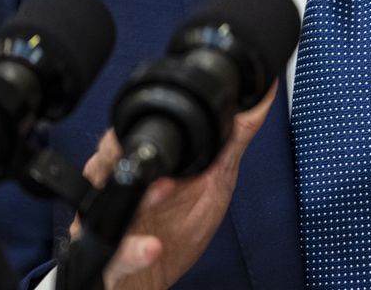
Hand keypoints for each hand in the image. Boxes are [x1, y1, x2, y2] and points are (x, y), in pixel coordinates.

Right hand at [74, 82, 277, 289]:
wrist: (153, 281)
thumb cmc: (176, 232)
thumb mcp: (215, 183)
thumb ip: (234, 140)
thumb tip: (261, 99)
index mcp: (144, 168)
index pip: (129, 135)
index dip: (136, 126)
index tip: (157, 121)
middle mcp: (122, 190)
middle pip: (109, 163)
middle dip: (128, 155)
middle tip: (164, 162)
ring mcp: (111, 224)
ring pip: (108, 201)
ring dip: (140, 196)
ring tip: (163, 190)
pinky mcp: (109, 258)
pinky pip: (114, 253)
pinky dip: (133, 250)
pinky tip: (152, 248)